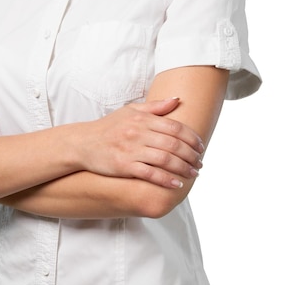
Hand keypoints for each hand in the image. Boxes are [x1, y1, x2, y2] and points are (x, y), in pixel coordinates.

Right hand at [81, 97, 203, 187]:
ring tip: (193, 174)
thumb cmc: (109, 126)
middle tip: (200, 162)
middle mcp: (138, 133)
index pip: (174, 127)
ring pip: (165, 159)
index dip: (191, 137)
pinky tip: (176, 184)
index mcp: (142, 119)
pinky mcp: (124, 166)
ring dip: (183, 168)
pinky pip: (150, 174)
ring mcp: (131, 149)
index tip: (201, 146)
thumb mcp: (130, 111)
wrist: (84, 143)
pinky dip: (166, 180)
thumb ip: (155, 107)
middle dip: (191, 154)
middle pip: (173, 144)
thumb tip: (177, 99)